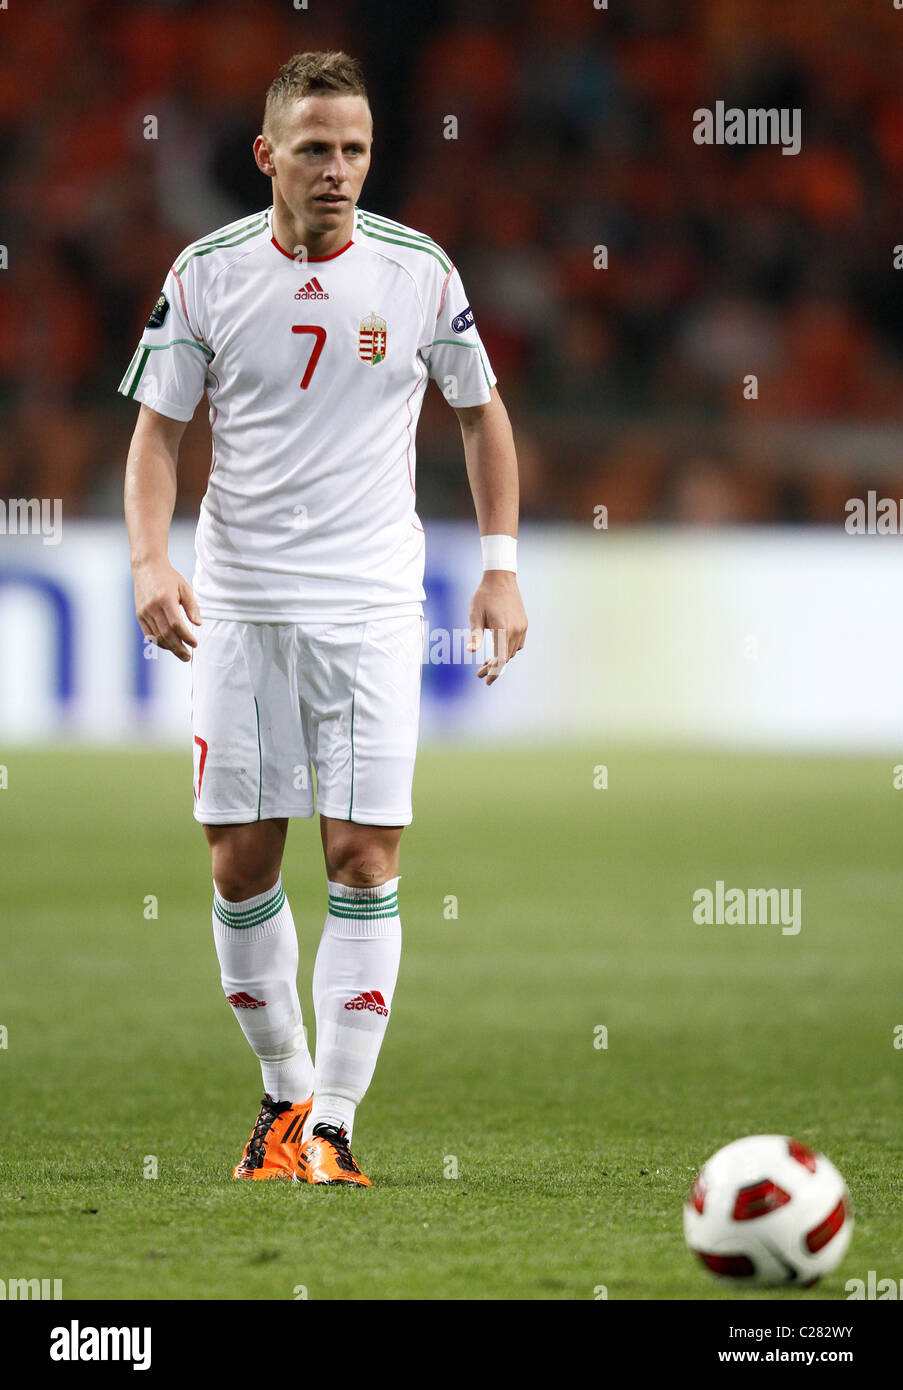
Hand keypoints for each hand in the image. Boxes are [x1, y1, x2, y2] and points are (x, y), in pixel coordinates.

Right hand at [132, 558, 200, 661]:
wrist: (147, 567)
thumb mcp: (185, 588)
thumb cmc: (169, 578)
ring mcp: (144, 612)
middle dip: (178, 648)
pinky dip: (159, 642)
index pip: (176, 625)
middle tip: (188, 657)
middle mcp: (152, 607)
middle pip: (166, 634)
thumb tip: (198, 624)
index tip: (195, 644)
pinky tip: (169, 646)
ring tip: (181, 654)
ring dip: (169, 647)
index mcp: (165, 599)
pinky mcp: (139, 614)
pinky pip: (149, 633)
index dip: (186, 637)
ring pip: (157, 636)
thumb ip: (192, 607)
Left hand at [466, 571, 526, 685]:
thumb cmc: (484, 596)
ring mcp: (522, 627)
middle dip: (493, 667)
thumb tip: (470, 651)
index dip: (494, 672)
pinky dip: (508, 649)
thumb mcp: (475, 615)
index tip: (486, 681)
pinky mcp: (524, 623)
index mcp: (502, 630)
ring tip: (486, 661)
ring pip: (512, 651)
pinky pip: (518, 643)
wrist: (500, 578)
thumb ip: (475, 635)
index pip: (500, 659)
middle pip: (505, 657)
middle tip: (479, 672)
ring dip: (501, 658)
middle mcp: (515, 630)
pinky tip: (498, 647)